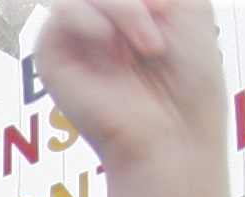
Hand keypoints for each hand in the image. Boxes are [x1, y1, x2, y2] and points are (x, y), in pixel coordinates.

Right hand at [36, 0, 231, 196]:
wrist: (176, 134)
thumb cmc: (190, 77)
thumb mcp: (187, 2)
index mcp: (128, 1)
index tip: (164, 8)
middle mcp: (98, 11)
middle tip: (161, 14)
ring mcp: (74, 29)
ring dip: (124, 6)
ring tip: (150, 44)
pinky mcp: (53, 53)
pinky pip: (62, 11)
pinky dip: (93, 19)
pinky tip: (116, 46)